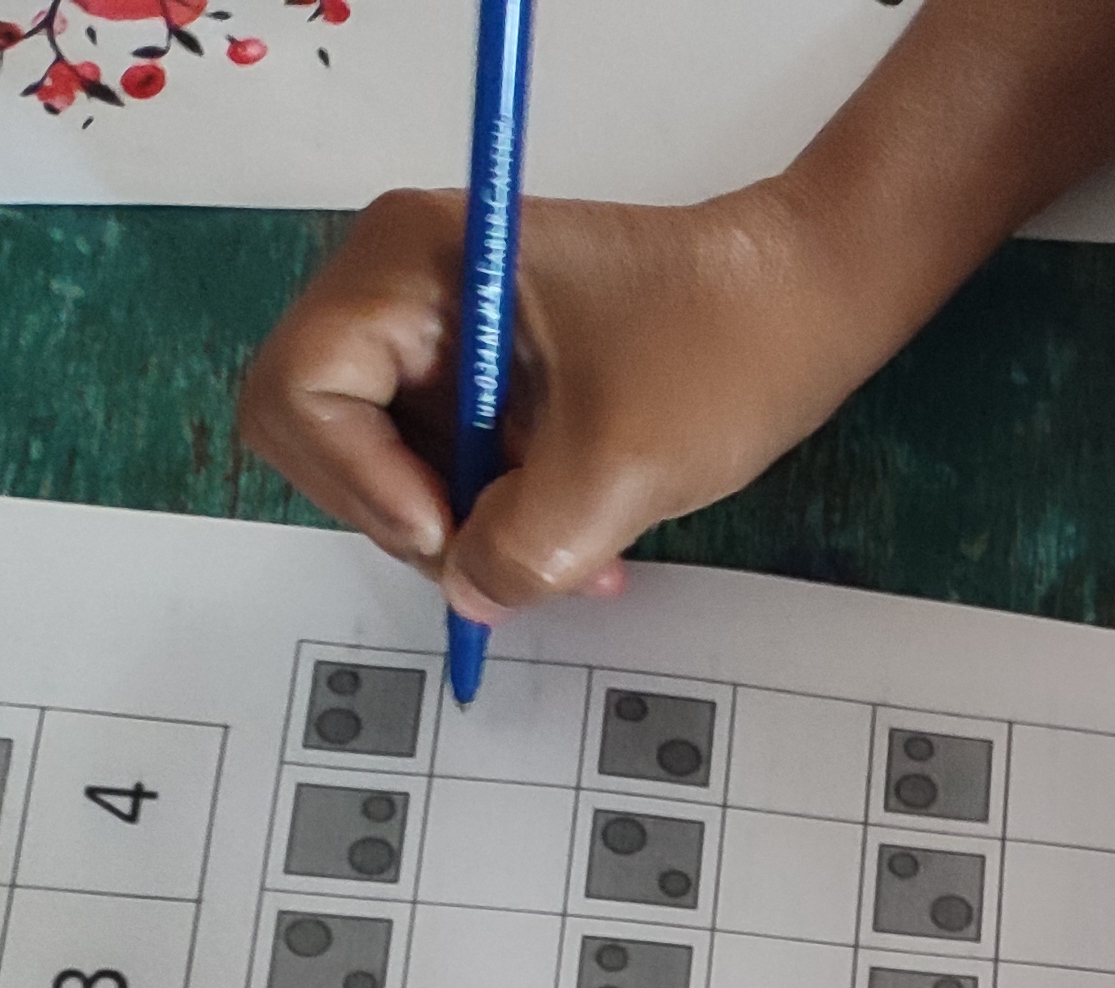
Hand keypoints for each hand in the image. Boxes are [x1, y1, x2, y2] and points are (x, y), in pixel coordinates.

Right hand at [242, 184, 877, 622]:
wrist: (812, 298)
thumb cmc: (725, 345)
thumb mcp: (622, 467)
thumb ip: (526, 546)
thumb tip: (468, 597)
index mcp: (409, 263)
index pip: (302, 392)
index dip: (362, 484)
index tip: (454, 536)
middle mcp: (401, 284)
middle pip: (328, 432)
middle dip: (415, 517)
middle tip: (513, 566)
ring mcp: (440, 329)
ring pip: (392, 464)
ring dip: (472, 531)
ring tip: (576, 565)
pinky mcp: (482, 371)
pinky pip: (451, 463)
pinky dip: (502, 516)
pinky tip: (579, 549)